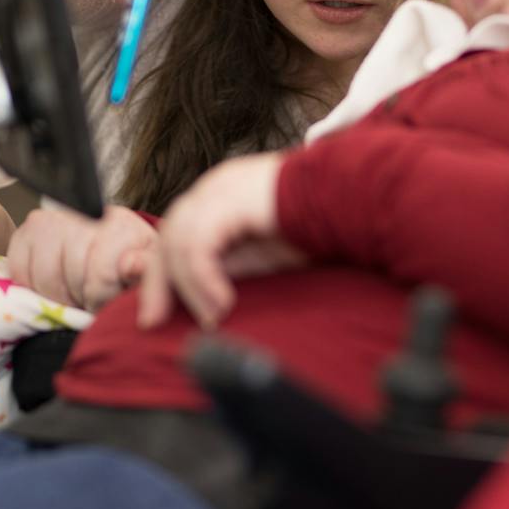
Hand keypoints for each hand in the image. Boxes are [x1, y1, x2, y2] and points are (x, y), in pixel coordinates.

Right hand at [6, 205, 157, 311]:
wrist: (108, 256)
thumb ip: (147, 270)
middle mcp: (83, 214)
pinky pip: (20, 270)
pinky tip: (55, 284)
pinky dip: (34, 286)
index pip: (100, 271)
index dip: (102, 296)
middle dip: (81, 296)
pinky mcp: (26, 232)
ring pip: (45, 276)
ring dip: (59, 295)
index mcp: (121, 224)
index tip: (108, 298)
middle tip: (90, 298)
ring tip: (75, 292)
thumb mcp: (150, 273)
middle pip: (70, 274)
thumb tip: (133, 264)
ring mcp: (51, 220)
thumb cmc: (129, 270)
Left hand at [140, 153, 305, 329]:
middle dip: (158, 283)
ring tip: (209, 318)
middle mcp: (215, 187)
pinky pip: (201, 244)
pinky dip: (204, 279)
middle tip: (153, 321)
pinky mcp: (233, 199)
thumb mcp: (265, 254)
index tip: (155, 314)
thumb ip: (232, 266)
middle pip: (168, 235)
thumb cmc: (317, 227)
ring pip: (179, 240)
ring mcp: (222, 189)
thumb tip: (198, 297)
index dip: (161, 276)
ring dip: (187, 287)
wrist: (355, 198)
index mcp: (219, 196)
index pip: (175, 235)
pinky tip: (222, 304)